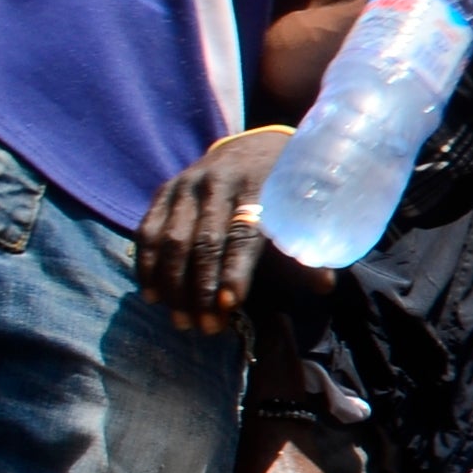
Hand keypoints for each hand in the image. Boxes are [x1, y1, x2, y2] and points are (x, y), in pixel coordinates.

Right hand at [141, 129, 295, 332]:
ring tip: (181, 320)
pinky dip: (148, 265)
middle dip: (202, 289)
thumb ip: (306, 247)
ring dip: (173, 285)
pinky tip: (153, 294)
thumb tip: (325, 286)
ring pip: (172, 240)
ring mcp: (186, 185)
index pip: (242, 233)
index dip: (234, 270)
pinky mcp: (165, 191)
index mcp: (256, 186)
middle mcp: (217, 183)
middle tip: (205, 327)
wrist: (254, 146)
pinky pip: (149, 232)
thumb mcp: (298, 210)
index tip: (230, 304)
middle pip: (203, 242)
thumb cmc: (281, 189)